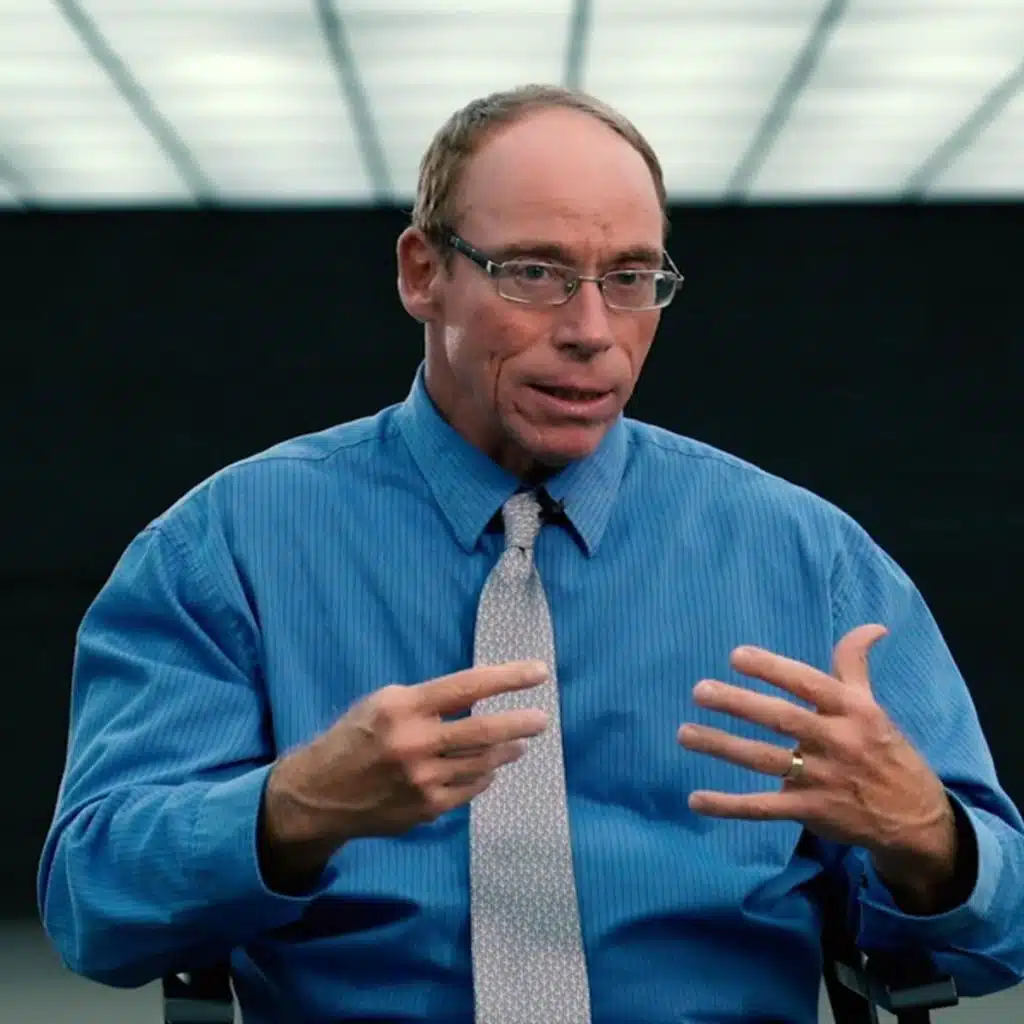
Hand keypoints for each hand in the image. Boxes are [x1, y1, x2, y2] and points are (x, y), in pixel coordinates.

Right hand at [261, 660, 548, 882]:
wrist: (320, 793)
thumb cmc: (356, 737)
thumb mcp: (383, 703)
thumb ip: (428, 701)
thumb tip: (480, 698)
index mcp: (403, 707)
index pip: (467, 686)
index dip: (508, 678)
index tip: (539, 672)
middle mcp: (415, 743)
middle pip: (484, 730)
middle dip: (520, 723)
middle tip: (541, 719)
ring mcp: (423, 780)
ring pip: (482, 762)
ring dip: (506, 751)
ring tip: (518, 743)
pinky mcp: (427, 809)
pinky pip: (470, 789)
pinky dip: (484, 776)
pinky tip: (489, 769)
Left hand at [677, 625, 955, 876]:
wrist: (917, 819)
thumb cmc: (885, 751)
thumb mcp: (873, 706)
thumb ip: (856, 665)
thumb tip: (873, 625)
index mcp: (851, 711)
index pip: (808, 684)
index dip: (774, 669)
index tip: (736, 655)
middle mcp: (836, 741)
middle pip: (782, 719)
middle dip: (739, 704)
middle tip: (699, 690)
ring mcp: (822, 779)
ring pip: (765, 760)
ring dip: (722, 746)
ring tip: (684, 733)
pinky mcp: (810, 811)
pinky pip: (764, 808)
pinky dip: (729, 806)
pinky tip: (695, 799)